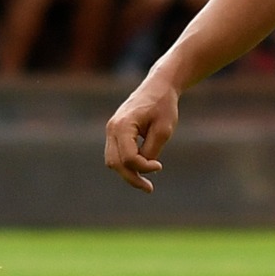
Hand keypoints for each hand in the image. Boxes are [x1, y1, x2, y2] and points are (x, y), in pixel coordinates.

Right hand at [105, 76, 179, 192]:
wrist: (158, 87)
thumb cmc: (163, 106)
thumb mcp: (163, 130)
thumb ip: (151, 151)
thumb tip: (142, 169)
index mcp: (123, 125)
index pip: (128, 158)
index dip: (143, 167)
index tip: (160, 166)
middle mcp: (112, 128)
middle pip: (115, 163)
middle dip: (132, 178)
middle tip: (149, 189)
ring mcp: (111, 130)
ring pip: (113, 161)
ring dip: (128, 173)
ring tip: (146, 184)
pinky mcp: (115, 132)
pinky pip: (116, 154)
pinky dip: (127, 164)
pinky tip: (141, 170)